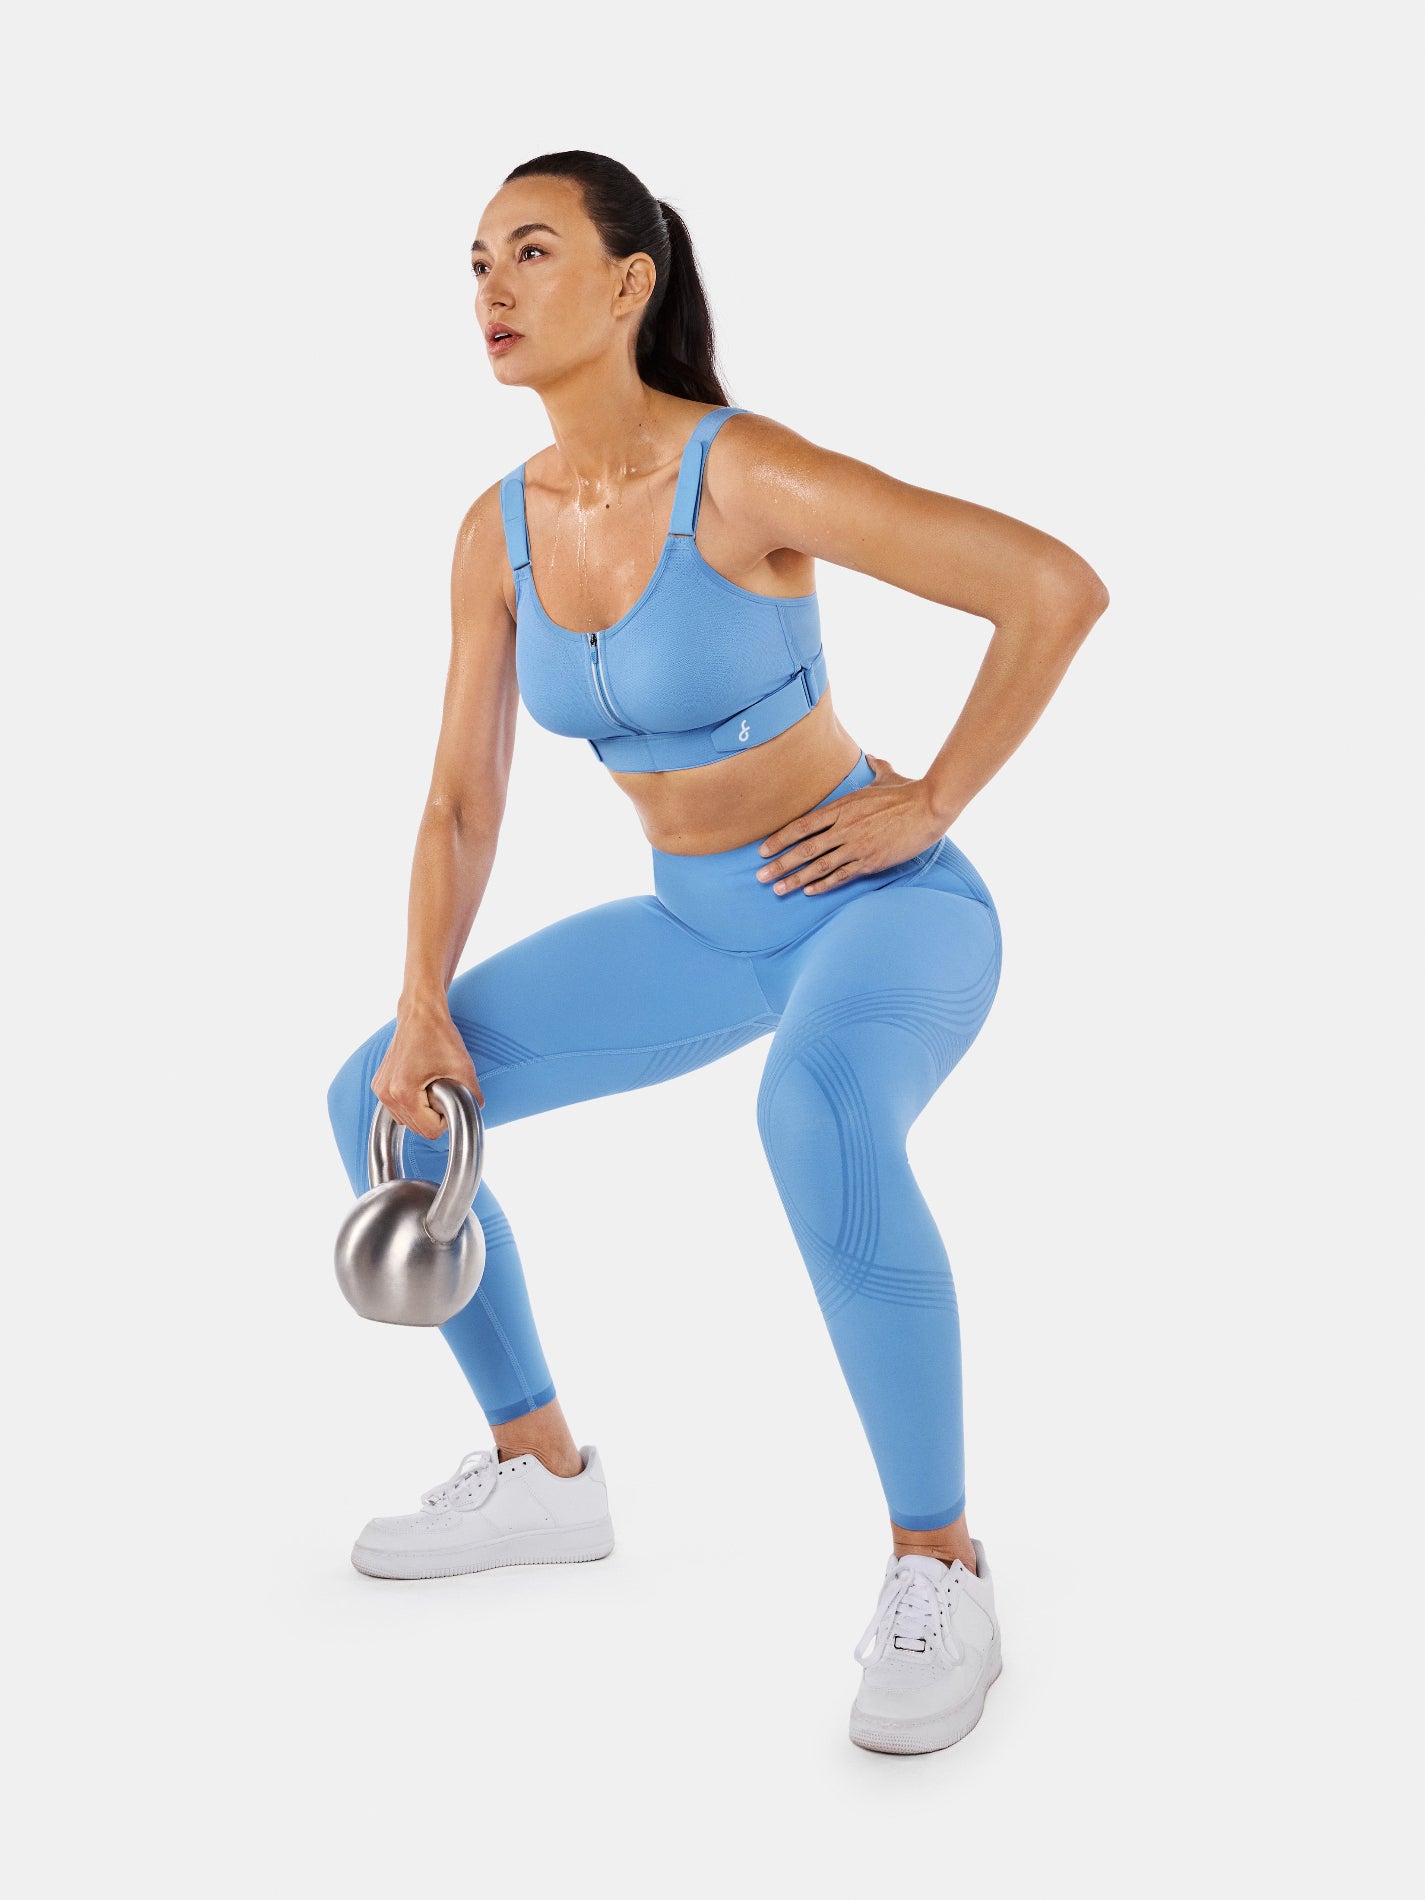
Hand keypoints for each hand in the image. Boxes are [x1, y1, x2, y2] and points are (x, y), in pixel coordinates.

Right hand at [373, 995, 484, 1138]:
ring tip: (431, 1086)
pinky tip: (420, 1084)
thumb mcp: (463, 1067)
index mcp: (403, 1093)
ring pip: (406, 1121)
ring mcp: (380, 1090)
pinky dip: (411, 1103)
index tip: (450, 1098)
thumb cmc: (439, 1034)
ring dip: (422, 1111)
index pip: (430, 1131)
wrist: (419, 1012)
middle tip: (442, 1090)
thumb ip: (473, 1094)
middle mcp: (386, 1094)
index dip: (446, 1119)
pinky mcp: (379, 1084)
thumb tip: (475, 1110)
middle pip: (417, 1129)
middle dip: (433, 1115)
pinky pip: (397, 1108)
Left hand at [755, 753, 944, 895]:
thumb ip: (875, 767)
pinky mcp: (870, 861)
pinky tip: (809, 891)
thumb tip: (871, 756)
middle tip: (760, 876)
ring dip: (795, 879)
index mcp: (842, 807)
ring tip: (777, 889)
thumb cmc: (908, 792)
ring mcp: (856, 846)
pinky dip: (823, 885)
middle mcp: (844, 828)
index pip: (802, 825)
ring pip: (818, 866)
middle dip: (779, 864)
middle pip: (803, 849)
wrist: (930, 808)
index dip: (780, 839)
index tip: (763, 849)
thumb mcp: (887, 775)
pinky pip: (841, 876)